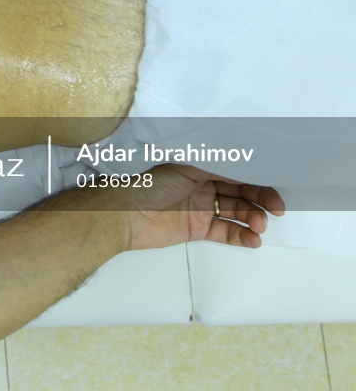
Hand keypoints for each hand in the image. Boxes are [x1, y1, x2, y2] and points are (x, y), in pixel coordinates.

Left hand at [121, 164, 284, 250]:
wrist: (123, 215)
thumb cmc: (149, 184)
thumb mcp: (185, 167)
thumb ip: (217, 165)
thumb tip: (249, 160)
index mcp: (200, 166)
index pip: (237, 171)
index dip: (258, 178)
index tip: (278, 186)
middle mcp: (203, 185)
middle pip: (242, 192)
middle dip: (261, 200)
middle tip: (277, 210)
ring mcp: (201, 207)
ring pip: (237, 213)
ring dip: (253, 219)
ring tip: (259, 227)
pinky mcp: (197, 229)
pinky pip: (226, 232)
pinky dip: (242, 236)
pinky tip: (253, 240)